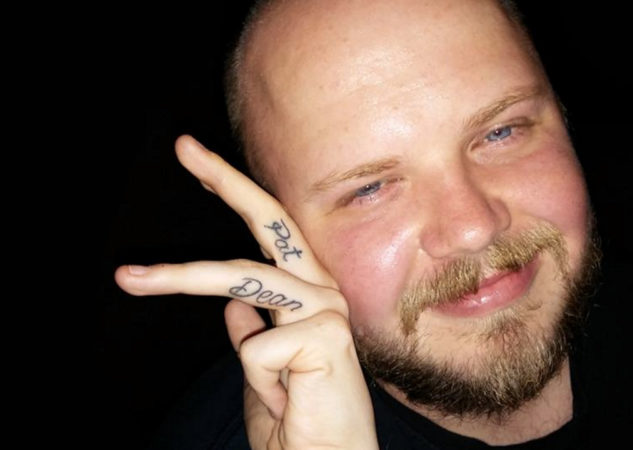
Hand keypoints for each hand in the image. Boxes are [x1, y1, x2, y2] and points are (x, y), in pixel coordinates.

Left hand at [115, 135, 377, 448]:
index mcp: (307, 296)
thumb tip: (236, 306)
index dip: (233, 192)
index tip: (194, 161)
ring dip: (178, 275)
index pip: (269, 233)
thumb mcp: (260, 373)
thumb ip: (254, 334)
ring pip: (241, 277)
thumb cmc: (301, 426)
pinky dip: (258, 381)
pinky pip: (257, 347)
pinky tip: (288, 398)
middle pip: (271, 222)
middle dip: (227, 180)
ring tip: (130, 277)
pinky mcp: (328, 334)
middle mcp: (322, 292)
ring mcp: (329, 309)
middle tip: (183, 145)